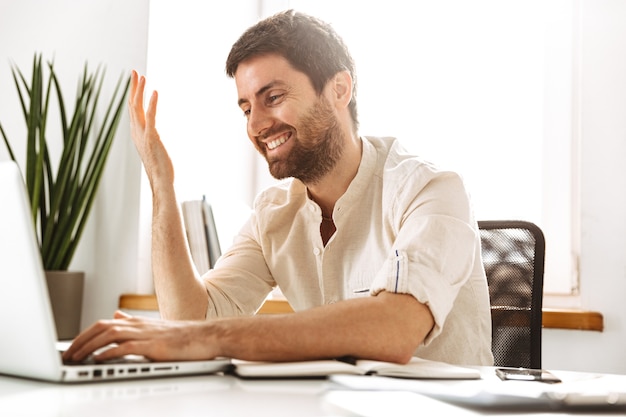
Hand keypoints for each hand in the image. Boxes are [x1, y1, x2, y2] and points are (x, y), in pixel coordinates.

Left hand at [62, 310, 220, 362]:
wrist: (207, 336)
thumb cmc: (184, 336)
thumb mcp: (154, 328)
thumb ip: (133, 323)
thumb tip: (115, 316)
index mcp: (137, 322)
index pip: (103, 324)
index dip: (84, 335)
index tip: (71, 348)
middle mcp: (139, 325)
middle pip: (101, 327)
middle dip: (81, 341)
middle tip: (67, 355)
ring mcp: (146, 334)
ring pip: (110, 334)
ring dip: (90, 346)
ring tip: (77, 358)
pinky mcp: (154, 345)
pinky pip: (126, 346)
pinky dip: (110, 352)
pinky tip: (100, 359)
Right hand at [128, 70, 174, 187]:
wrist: (161, 181)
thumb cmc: (161, 169)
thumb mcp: (154, 150)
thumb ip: (152, 140)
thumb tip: (154, 137)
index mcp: (137, 133)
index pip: (133, 110)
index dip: (133, 94)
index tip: (136, 81)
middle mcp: (137, 132)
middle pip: (132, 105)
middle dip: (134, 87)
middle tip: (135, 72)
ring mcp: (143, 135)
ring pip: (138, 108)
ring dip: (139, 91)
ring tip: (142, 77)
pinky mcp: (152, 138)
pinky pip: (151, 117)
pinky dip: (152, 104)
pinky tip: (155, 92)